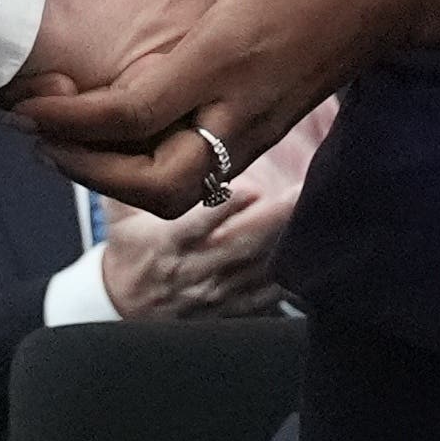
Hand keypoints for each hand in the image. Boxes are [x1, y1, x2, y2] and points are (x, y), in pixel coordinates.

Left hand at [18, 0, 439, 210]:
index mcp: (230, 47)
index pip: (134, 115)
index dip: (70, 121)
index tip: (27, 100)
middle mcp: (244, 102)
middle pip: (154, 185)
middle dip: (88, 169)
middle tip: (40, 131)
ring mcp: (260, 126)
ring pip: (179, 194)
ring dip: (121, 181)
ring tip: (74, 141)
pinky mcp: (269, 131)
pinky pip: (204, 178)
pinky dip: (155, 172)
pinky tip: (124, 133)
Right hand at [97, 102, 324, 314]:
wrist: (125, 308)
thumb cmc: (130, 248)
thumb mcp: (120, 214)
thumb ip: (130, 176)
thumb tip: (135, 130)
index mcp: (166, 243)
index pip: (194, 225)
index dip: (222, 209)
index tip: (251, 189)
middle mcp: (194, 269)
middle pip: (238, 245)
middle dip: (273, 219)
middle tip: (303, 190)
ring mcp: (216, 292)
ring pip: (258, 270)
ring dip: (287, 244)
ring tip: (319, 216)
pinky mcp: (232, 309)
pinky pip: (266, 298)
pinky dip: (289, 281)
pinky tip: (312, 259)